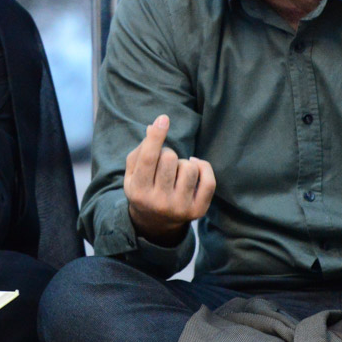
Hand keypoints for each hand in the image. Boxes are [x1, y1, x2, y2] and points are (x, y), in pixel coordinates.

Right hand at [123, 115, 214, 245]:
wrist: (155, 223)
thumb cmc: (143, 188)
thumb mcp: (133, 172)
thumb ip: (142, 148)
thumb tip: (156, 125)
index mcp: (138, 191)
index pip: (148, 159)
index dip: (156, 137)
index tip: (164, 119)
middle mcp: (159, 202)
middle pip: (169, 158)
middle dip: (167, 153)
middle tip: (163, 164)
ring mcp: (180, 208)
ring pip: (190, 167)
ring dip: (183, 163)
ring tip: (176, 172)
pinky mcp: (198, 211)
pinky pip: (209, 180)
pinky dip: (203, 167)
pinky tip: (194, 167)